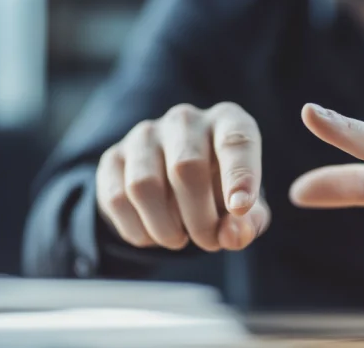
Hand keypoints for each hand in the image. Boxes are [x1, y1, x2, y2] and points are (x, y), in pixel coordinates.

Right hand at [96, 102, 269, 251]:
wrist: (178, 185)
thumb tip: (233, 237)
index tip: (240, 208)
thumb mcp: (247, 207)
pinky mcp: (114, 157)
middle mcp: (186, 120)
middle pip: (186, 167)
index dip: (240, 175)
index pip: (236, 140)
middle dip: (200, 218)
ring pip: (145, 185)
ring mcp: (145, 135)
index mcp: (228, 121)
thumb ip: (250, 223)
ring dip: (166, 228)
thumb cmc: (224, 190)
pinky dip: (139, 230)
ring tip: (180, 238)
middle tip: (209, 242)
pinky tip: (155, 233)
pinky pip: (117, 199)